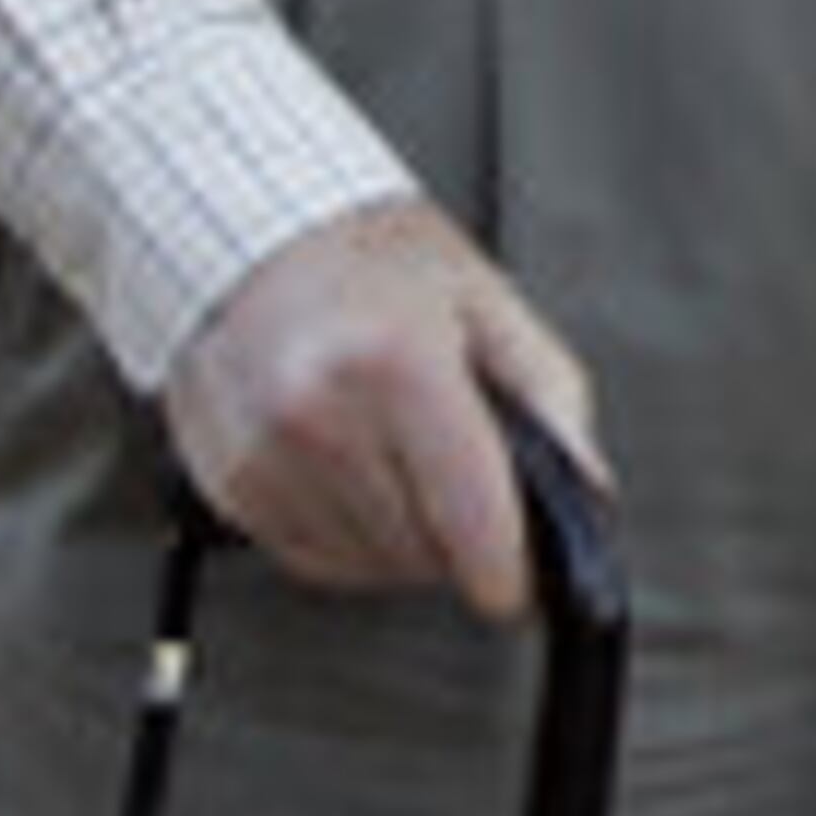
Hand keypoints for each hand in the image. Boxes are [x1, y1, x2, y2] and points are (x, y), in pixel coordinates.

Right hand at [162, 195, 597, 617]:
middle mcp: (319, 414)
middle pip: (423, 552)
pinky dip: (346, 537)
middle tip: (458, 477)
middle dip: (458, 537)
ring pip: (367, 565)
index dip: (509, 569)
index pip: (472, 519)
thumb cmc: (376, 264)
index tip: (519, 584)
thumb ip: (552, 402)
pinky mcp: (230, 484)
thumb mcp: (489, 305)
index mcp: (397, 363)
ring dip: (400, 540)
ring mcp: (264, 454)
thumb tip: (585, 493)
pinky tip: (351, 473)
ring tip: (398, 460)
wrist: (252, 231)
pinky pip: (309, 557)